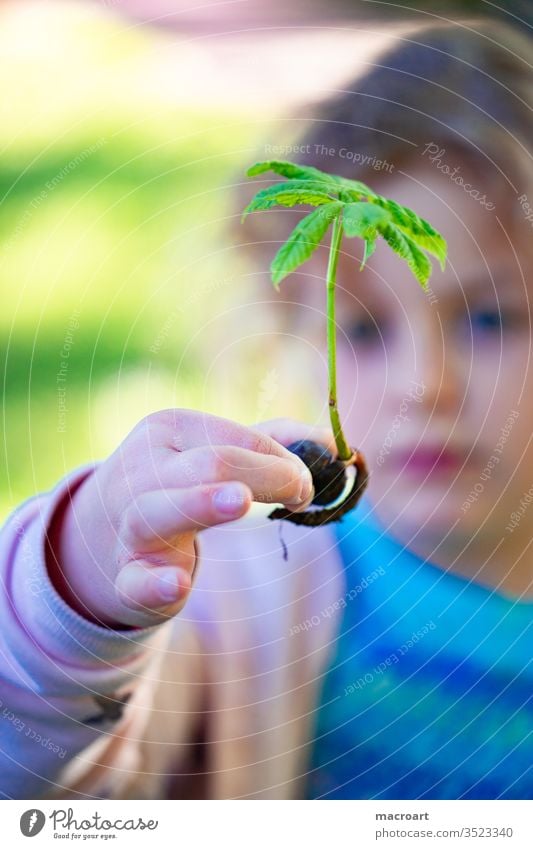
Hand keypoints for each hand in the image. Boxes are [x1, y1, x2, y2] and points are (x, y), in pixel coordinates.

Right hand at [47, 409, 335, 628]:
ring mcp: (129, 525)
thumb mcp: (215, 453)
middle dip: (267, 476)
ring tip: (240, 500)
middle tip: (302, 495)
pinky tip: (177, 583)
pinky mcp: (127, 578)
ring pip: (161, 511)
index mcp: (167, 429)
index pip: (237, 439)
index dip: (282, 461)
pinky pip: (136, 581)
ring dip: (203, 504)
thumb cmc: (178, 485)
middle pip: (211, 465)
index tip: (304, 485)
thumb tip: (337, 446)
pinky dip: (156, 582)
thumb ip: (275, 444)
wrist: (105, 534)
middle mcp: (142, 470)